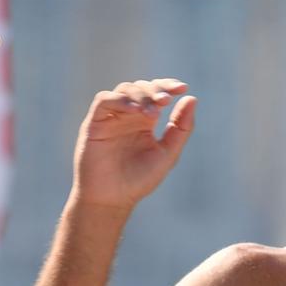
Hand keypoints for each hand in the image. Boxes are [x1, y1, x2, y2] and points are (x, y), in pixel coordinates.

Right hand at [71, 79, 197, 210]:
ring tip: (152, 113)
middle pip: (141, 88)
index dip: (168, 86)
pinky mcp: (94, 122)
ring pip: (124, 90)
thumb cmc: (139, 180)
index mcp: (145, 121)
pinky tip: (134, 110)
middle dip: (155, 90)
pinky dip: (120, 100)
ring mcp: (110, 118)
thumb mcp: (168, 154)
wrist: (113, 199)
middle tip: (165, 100)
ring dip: (140, 96)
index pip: (156, 94)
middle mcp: (128, 116)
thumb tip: (191, 98)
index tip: (182, 88)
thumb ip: (181, 128)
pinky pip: (104, 100)